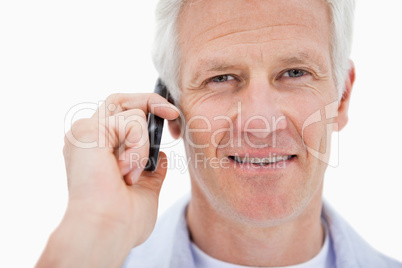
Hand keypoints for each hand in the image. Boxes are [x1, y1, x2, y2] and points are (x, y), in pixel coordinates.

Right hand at [36, 93, 179, 267]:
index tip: (173, 120)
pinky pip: (131, 122)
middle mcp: (87, 137)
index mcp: (97, 150)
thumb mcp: (146, 188)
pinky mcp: (88, 131)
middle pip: (121, 99)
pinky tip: (126, 170)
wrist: (109, 230)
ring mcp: (85, 132)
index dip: (147, 109)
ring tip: (131, 173)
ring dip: (144, 144)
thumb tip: (160, 154)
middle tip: (174, 116)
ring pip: (131, 111)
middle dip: (152, 102)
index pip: (120, 113)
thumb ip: (151, 168)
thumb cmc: (124, 218)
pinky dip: (139, 147)